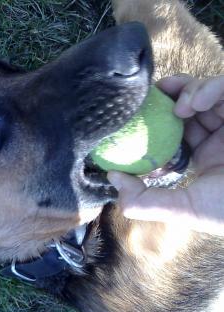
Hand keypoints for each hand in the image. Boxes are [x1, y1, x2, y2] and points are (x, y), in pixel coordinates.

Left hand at [107, 75, 223, 235]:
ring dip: (186, 91)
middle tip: (148, 99)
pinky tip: (195, 103)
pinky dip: (210, 88)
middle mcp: (218, 135)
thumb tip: (112, 178)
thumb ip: (145, 200)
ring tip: (180, 107)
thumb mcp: (184, 209)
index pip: (172, 131)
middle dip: (165, 98)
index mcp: (202, 156)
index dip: (152, 123)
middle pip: (185, 105)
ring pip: (204, 91)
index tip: (131, 121)